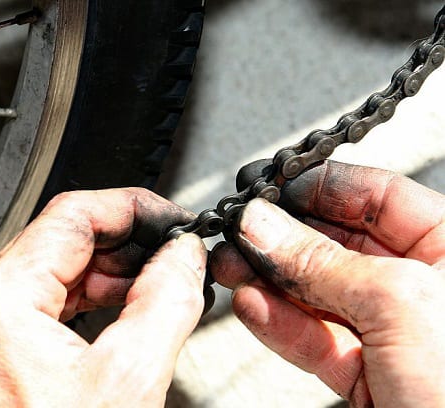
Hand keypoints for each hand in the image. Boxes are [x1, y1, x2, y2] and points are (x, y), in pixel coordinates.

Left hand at [0, 188, 208, 406]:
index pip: (74, 214)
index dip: (134, 209)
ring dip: (106, 272)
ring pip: (50, 271)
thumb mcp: (128, 380)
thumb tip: (183, 258)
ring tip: (156, 285)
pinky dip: (82, 301)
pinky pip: (38, 305)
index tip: (172, 221)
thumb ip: (165, 301)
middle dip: (124, 243)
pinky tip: (119, 312)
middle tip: (173, 255)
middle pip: (60, 240)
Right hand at [211, 160, 444, 406]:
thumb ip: (321, 262)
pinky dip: (277, 323)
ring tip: (229, 265)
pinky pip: (313, 338)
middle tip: (238, 231)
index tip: (268, 187)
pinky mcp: (366, 373)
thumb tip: (263, 225)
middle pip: (337, 242)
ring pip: (316, 292)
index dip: (318, 186)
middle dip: (281, 236)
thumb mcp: (399, 304)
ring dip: (267, 279)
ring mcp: (391, 331)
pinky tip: (250, 304)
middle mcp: (422, 284)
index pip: (376, 195)